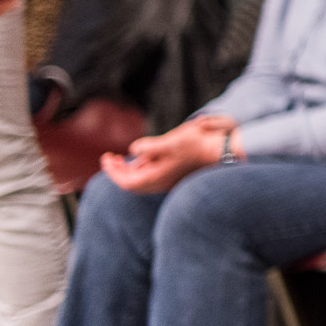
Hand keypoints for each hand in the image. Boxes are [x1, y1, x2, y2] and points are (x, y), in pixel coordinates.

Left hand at [102, 116, 235, 193]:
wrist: (219, 150)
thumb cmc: (196, 145)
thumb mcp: (170, 142)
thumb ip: (149, 147)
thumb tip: (132, 149)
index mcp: (156, 177)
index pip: (125, 182)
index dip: (112, 171)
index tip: (106, 158)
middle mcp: (161, 183)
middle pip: (131, 184)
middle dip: (118, 171)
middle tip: (110, 157)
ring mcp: (168, 181)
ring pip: (141, 181)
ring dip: (130, 170)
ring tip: (124, 157)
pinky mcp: (174, 176)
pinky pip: (151, 177)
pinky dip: (142, 169)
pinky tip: (144, 157)